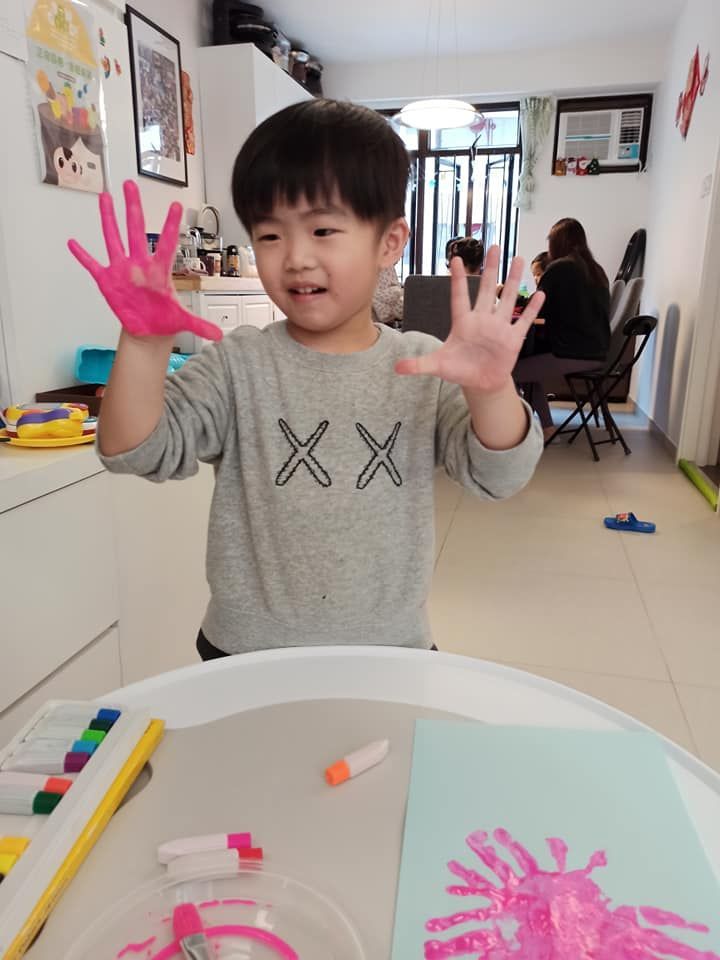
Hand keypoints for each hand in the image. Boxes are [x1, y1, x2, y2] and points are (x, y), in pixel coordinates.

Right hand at [68, 180, 221, 341]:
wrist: (147, 330)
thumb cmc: (164, 319)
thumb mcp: (184, 322)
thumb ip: (200, 325)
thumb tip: (219, 336)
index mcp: (159, 270)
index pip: (167, 244)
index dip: (171, 226)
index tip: (177, 205)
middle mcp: (139, 264)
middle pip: (136, 230)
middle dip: (133, 208)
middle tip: (130, 184)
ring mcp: (122, 270)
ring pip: (113, 239)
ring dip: (108, 219)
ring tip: (104, 197)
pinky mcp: (107, 281)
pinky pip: (92, 265)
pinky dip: (82, 255)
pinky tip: (73, 242)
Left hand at [395, 246, 543, 392]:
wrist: (480, 383)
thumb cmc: (459, 370)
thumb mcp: (437, 366)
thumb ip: (419, 365)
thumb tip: (397, 368)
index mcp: (463, 323)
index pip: (459, 297)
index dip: (458, 280)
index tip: (456, 260)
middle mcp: (482, 320)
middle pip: (487, 289)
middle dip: (491, 269)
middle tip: (494, 246)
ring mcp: (499, 328)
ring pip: (507, 299)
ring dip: (513, 280)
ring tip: (518, 259)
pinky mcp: (512, 339)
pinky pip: (524, 320)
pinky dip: (532, 309)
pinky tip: (539, 293)